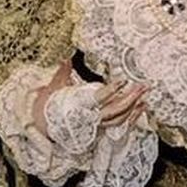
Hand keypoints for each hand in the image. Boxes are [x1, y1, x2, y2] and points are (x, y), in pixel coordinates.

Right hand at [32, 62, 147, 135]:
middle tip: (141, 86)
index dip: (112, 90)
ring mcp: (97, 125)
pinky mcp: (101, 128)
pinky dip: (132, 116)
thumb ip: (63, 73)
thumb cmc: (48, 107)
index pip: (99, 98)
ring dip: (134, 107)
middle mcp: (91, 118)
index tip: (123, 81)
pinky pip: (119, 124)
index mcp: (80, 106)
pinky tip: (140, 107)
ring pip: (119, 119)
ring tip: (143, 94)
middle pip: (115, 110)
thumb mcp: (53, 87)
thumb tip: (67, 58)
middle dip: (130, 98)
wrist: (43, 127)